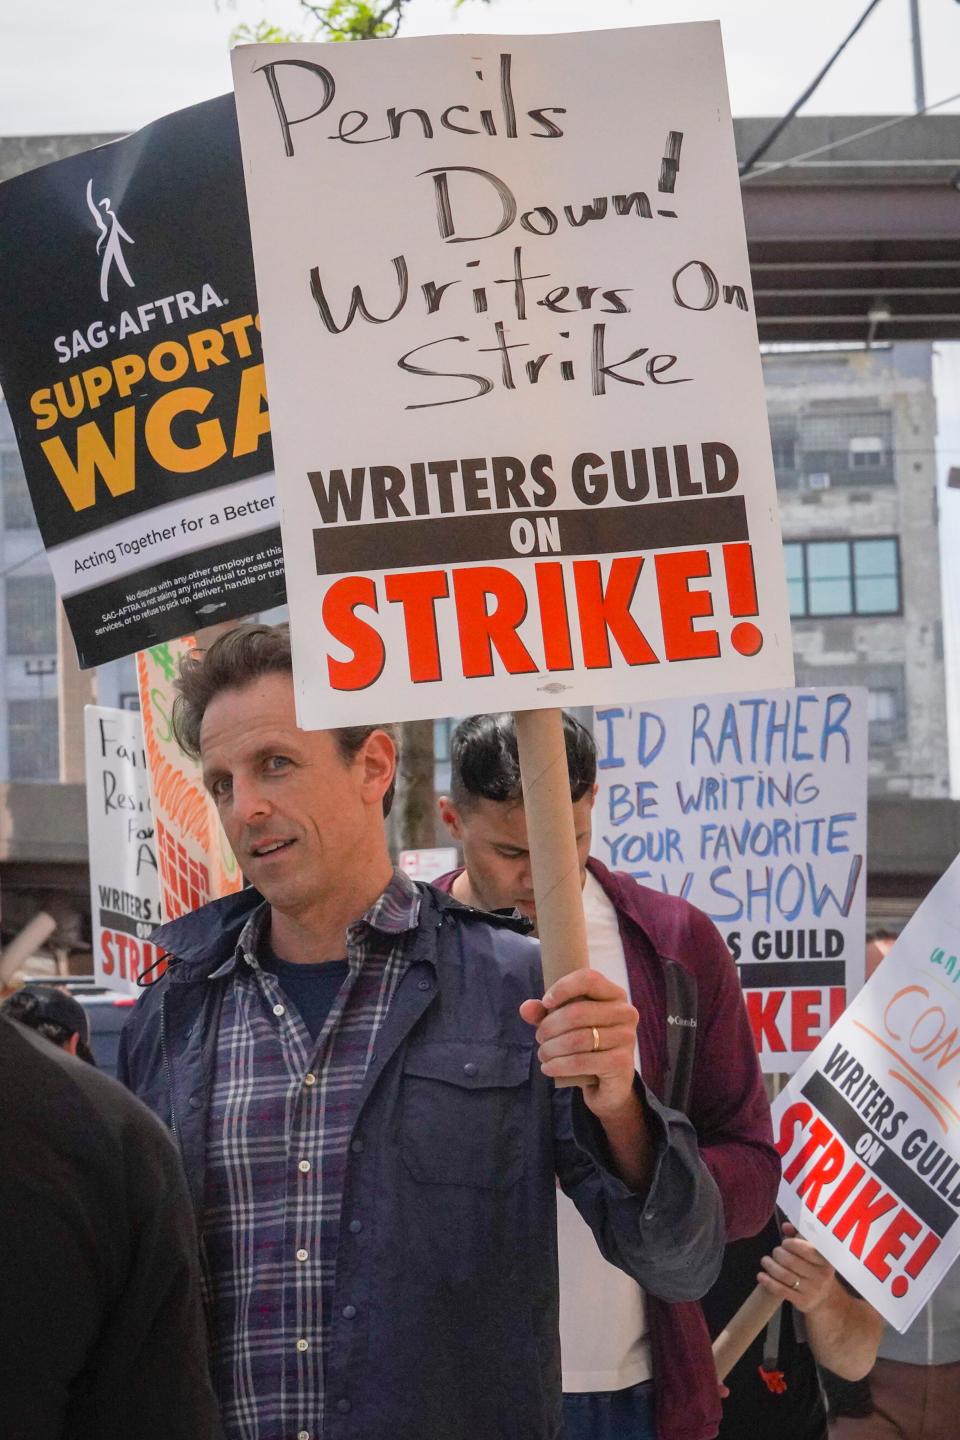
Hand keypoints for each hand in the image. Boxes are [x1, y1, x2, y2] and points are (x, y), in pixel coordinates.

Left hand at [519, 968, 638, 1118]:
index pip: (589, 979)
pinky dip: (559, 1065)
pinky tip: (548, 1068)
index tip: (545, 1002)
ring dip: (552, 1048)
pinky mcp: (622, 1062)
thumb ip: (545, 1013)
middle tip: (539, 1037)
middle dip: (550, 1026)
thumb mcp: (565, 1025)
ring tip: (542, 1054)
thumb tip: (526, 1008)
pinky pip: (582, 1061)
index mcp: (614, 994)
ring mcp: (627, 1037)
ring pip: (578, 1039)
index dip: (563, 988)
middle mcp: (625, 1012)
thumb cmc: (587, 1045)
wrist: (609, 1084)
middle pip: (578, 1011)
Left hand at [757, 1223, 835, 1313]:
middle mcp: (821, 1276)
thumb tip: (786, 1226)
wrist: (822, 1299)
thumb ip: (799, 1236)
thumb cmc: (813, 1270)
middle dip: (778, 1254)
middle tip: (775, 1253)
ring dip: (770, 1266)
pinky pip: (780, 1290)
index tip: (784, 1243)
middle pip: (791, 1261)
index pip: (806, 1249)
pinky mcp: (802, 1302)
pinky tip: (761, 1276)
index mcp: (825, 1261)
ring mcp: (812, 1290)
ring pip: (784, 1275)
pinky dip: (768, 1281)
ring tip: (765, 1261)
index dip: (791, 1243)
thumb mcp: (811, 1254)